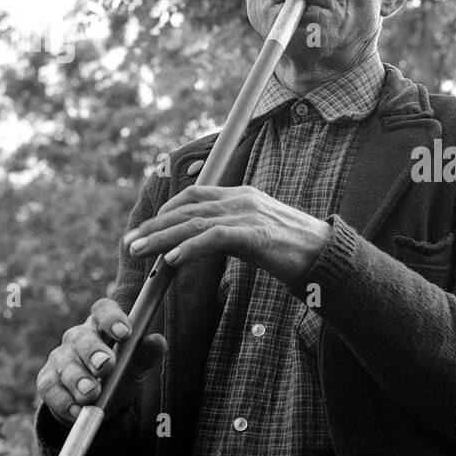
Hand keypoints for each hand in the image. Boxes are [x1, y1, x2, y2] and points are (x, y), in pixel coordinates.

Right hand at [37, 297, 165, 425]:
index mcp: (102, 326)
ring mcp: (60, 358)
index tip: (124, 333)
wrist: (99, 405)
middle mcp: (78, 337)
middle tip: (105, 367)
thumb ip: (146, 355)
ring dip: (78, 380)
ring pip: (66, 364)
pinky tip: (76, 411)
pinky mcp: (47, 380)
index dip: (112, 318)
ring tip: (91, 395)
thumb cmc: (120, 375)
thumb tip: (158, 341)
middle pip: (82, 338)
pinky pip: (50, 388)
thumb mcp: (136, 366)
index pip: (103, 310)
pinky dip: (64, 401)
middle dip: (93, 352)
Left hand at [123, 185, 333, 284]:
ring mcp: (248, 215)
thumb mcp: (257, 233)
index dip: (165, 211)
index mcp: (241, 196)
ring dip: (161, 237)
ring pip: (194, 222)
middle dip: (154, 226)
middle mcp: (241, 200)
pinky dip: (189, 248)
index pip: (193, 195)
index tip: (146, 230)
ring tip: (139, 251)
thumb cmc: (293, 249)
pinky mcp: (255, 235)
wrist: (326, 255)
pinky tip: (172, 260)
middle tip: (129, 243)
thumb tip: (202, 242)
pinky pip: (214, 238)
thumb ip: (230, 232)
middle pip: (186, 208)